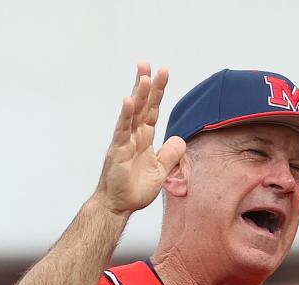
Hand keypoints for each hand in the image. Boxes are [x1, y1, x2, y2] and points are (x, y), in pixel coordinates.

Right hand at [96, 62, 185, 216]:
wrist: (119, 206)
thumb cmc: (135, 189)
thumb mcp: (161, 171)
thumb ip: (170, 154)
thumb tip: (180, 140)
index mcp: (144, 137)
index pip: (152, 110)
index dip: (158, 92)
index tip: (162, 72)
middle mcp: (134, 135)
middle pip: (142, 105)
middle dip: (148, 85)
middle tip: (151, 64)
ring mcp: (124, 140)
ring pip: (132, 113)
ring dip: (138, 94)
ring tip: (143, 75)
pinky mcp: (117, 150)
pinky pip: (122, 130)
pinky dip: (125, 115)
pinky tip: (128, 101)